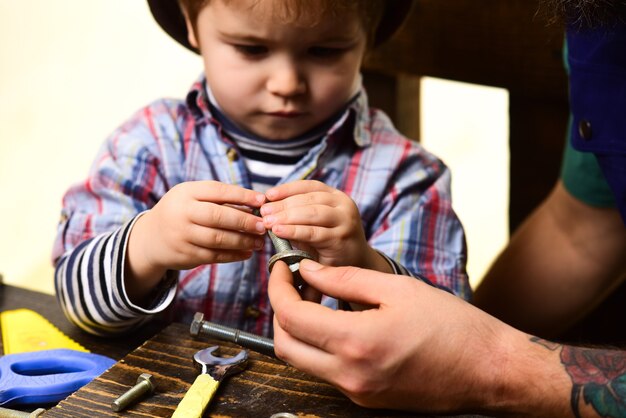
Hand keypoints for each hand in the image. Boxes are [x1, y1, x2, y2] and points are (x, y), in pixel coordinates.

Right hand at [126, 181, 265, 296]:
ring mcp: (182, 236)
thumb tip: (255, 205)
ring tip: (259, 241)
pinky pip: (214, 256)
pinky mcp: (186, 255)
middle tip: (263, 226)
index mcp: (186, 193)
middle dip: (245, 221)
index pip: (218, 191)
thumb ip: (218, 199)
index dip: (242, 196)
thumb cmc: (181, 212)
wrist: (151, 238)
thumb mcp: (192, 197)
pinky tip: (247, 253)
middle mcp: (182, 213)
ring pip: (218, 239)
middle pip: (218, 217)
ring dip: (243, 241)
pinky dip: (234, 255)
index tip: (261, 200)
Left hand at [261, 180, 383, 269]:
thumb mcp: (315, 223)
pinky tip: (279, 232)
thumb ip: (298, 213)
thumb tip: (268, 208)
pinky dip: (294, 231)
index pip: (310, 186)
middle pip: (309, 199)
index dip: (287, 189)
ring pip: (312, 213)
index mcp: (336, 197)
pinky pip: (313, 232)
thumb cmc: (328, 242)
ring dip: (287, 216)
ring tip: (268, 222)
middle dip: (283, 204)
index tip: (268, 195)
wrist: (355, 264)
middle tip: (263, 212)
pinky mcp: (341, 239)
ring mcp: (345, 221)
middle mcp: (344, 205)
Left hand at [269, 259, 571, 414]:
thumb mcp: (397, 289)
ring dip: (297, 328)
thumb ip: (345, 278)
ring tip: (313, 297)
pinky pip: (326, 370)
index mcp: (356, 342)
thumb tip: (307, 270)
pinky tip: (335, 321)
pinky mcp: (364, 398)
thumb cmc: (452, 326)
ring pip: (302, 360)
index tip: (281, 268)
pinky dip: (319, 344)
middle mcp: (349, 375)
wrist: (488, 371)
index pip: (291, 316)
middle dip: (279, 310)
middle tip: (290, 283)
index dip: (277, 288)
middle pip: (285, 345)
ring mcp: (356, 391)